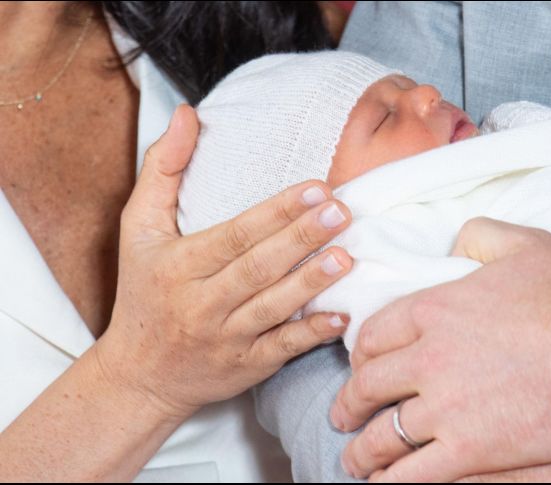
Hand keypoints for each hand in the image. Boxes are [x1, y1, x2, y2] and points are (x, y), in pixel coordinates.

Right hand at [95, 105, 353, 417]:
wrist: (139, 375)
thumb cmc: (143, 291)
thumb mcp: (137, 229)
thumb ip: (162, 169)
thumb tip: (188, 114)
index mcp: (179, 265)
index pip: (234, 235)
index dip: (276, 212)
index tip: (315, 187)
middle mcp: (202, 303)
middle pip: (258, 268)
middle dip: (302, 238)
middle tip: (342, 211)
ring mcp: (226, 338)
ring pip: (273, 308)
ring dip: (311, 283)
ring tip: (346, 256)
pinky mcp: (246, 367)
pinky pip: (281, 349)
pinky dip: (311, 334)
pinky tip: (341, 316)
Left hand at [330, 217, 550, 480]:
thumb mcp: (524, 244)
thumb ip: (479, 236)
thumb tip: (456, 242)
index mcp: (435, 309)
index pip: (374, 334)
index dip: (360, 354)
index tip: (359, 365)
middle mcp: (429, 357)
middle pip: (368, 386)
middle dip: (349, 404)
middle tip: (343, 414)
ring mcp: (446, 406)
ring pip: (383, 436)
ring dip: (362, 451)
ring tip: (356, 459)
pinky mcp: (470, 449)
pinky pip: (413, 475)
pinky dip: (390, 483)